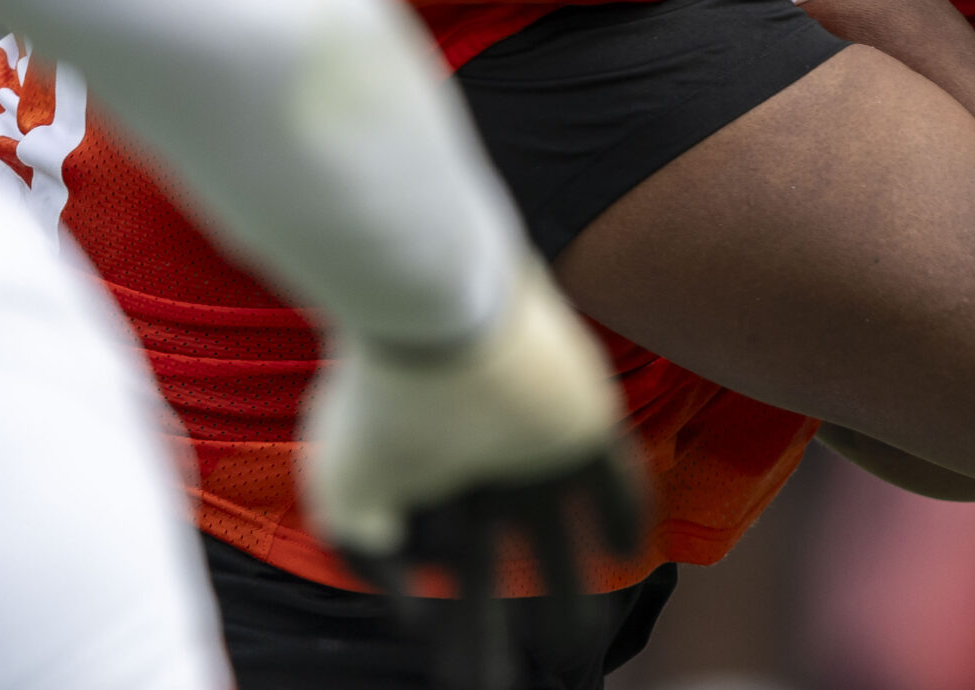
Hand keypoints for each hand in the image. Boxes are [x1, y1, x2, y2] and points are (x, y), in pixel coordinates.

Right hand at [303, 263, 644, 688]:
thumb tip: (415, 615)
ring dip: (565, 593)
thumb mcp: (347, 497)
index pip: (434, 568)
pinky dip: (623, 514)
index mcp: (420, 480)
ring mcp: (531, 447)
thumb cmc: (383, 405)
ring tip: (573, 649)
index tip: (437, 656)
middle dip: (489, 637)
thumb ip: (370, 558)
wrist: (435, 318)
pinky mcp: (582, 424)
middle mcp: (475, 469)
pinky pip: (614, 480)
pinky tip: (626, 550)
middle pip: (489, 572)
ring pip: (553, 539)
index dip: (443, 622)